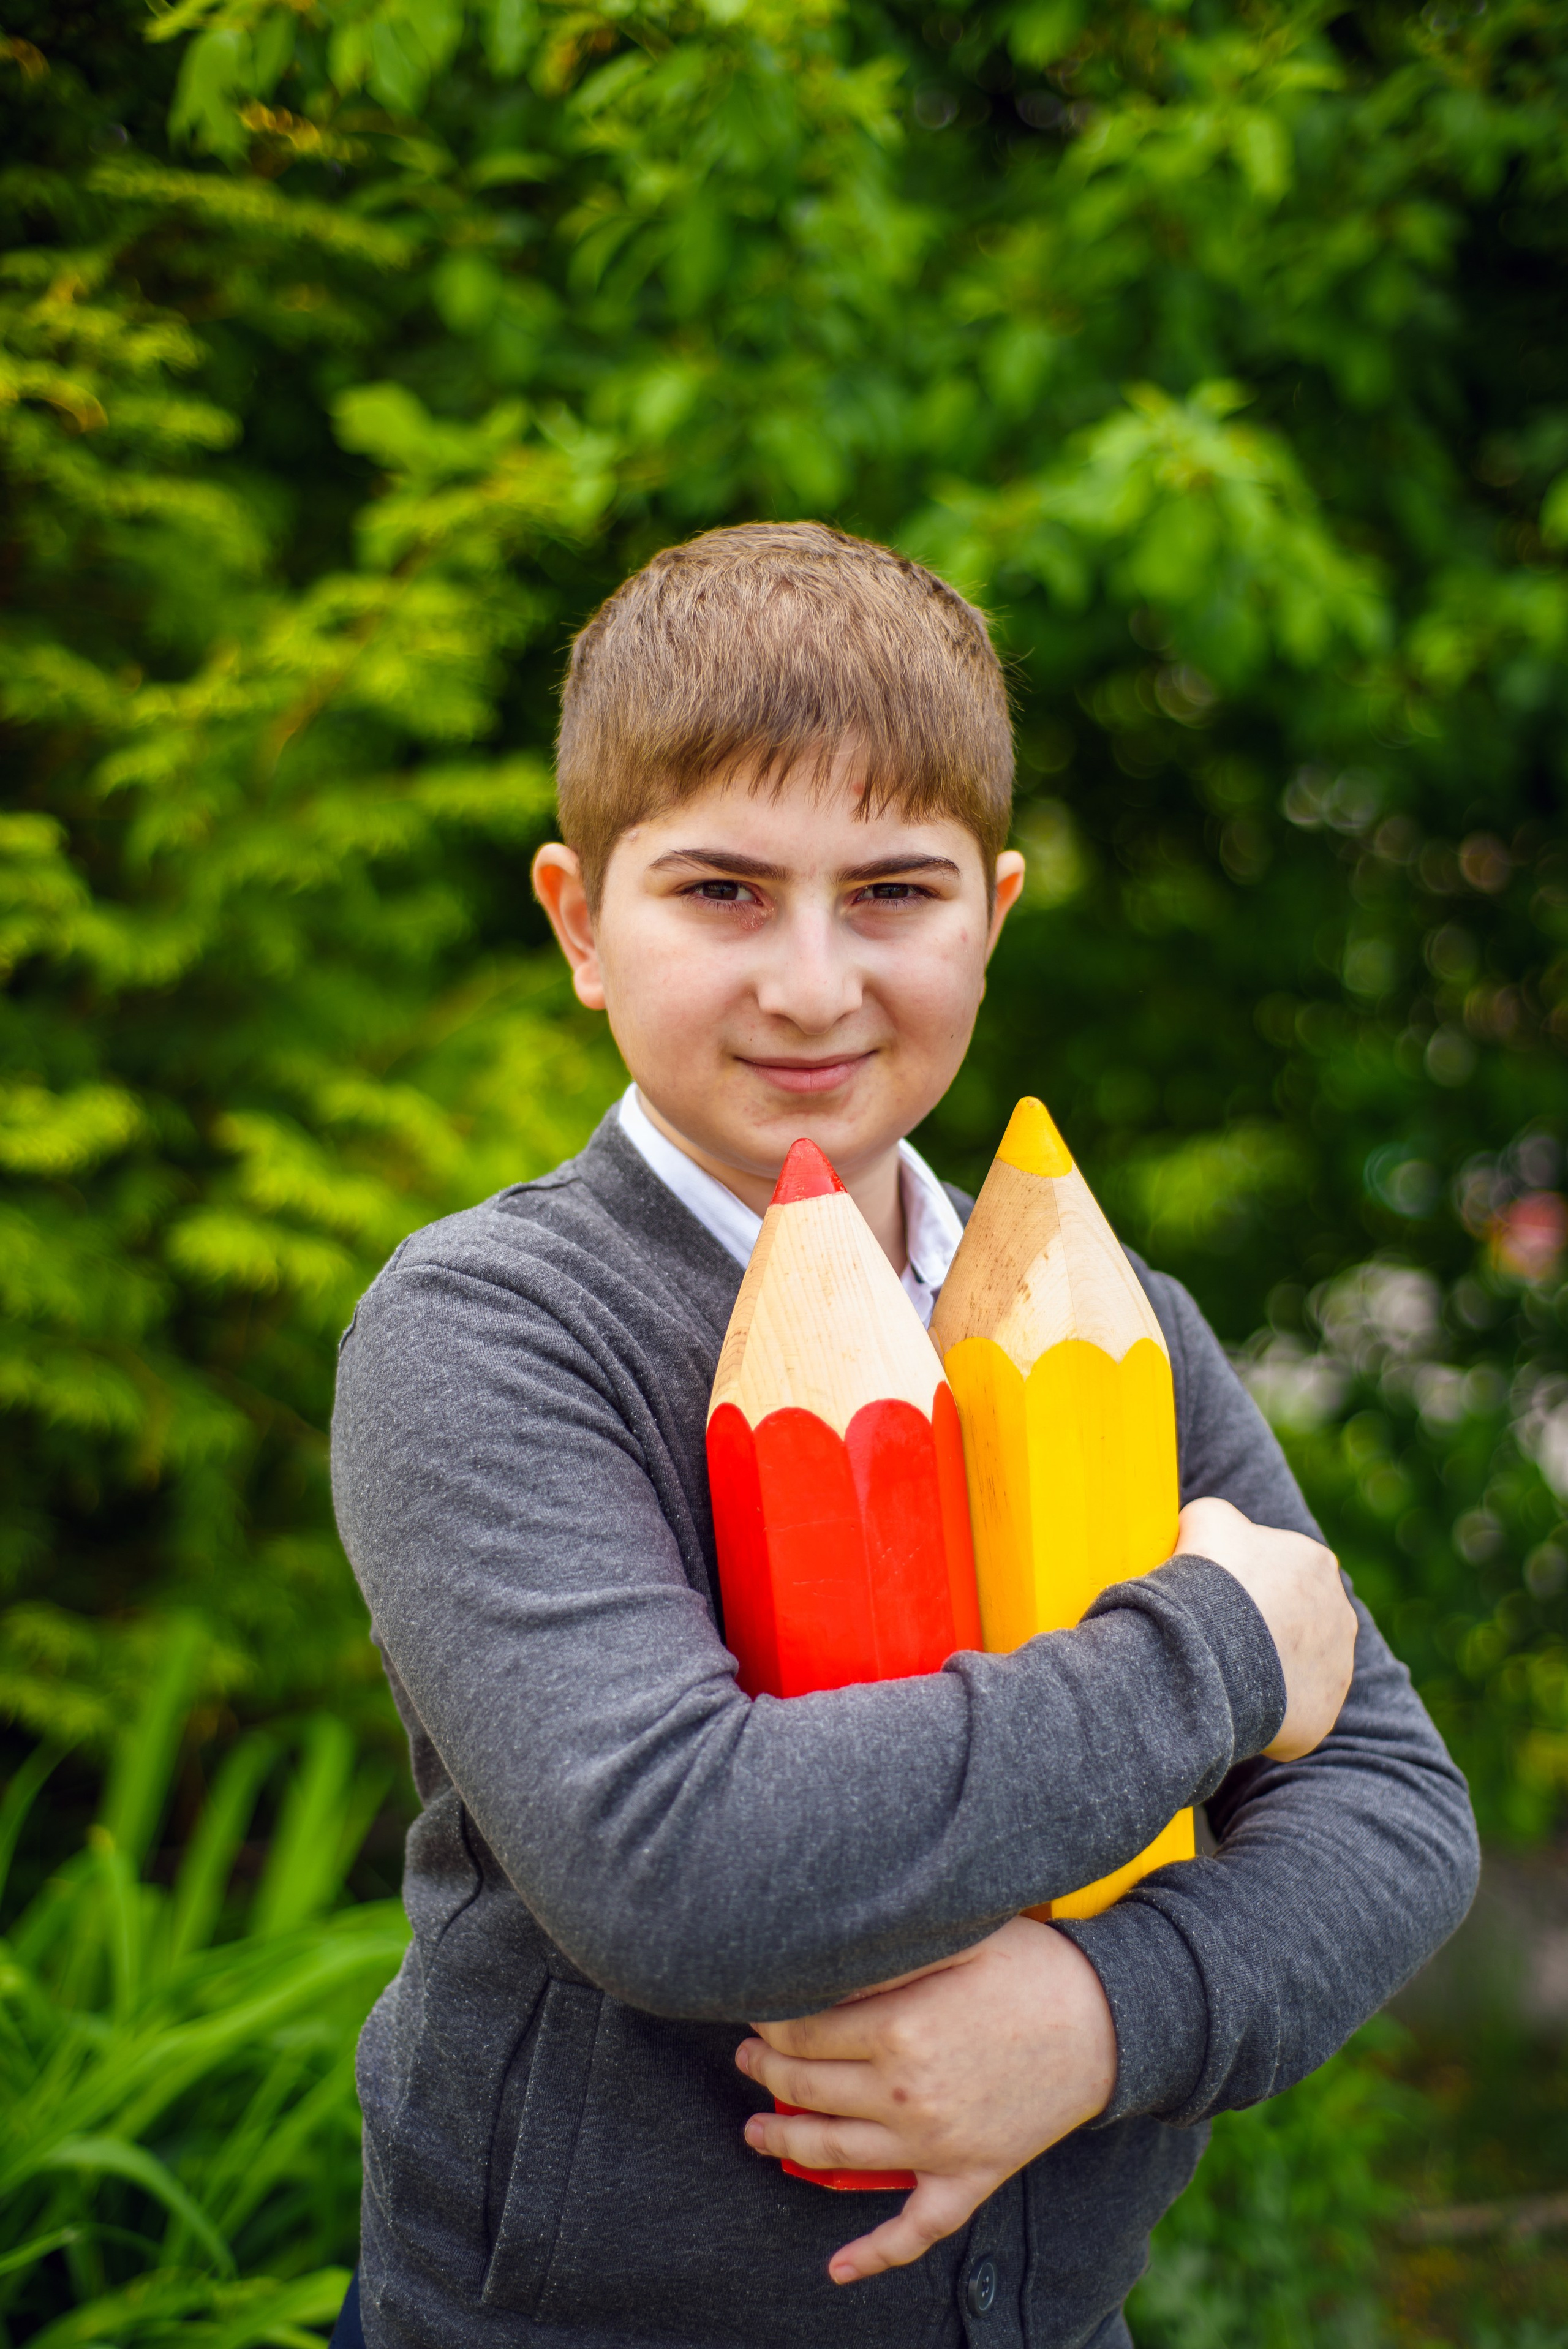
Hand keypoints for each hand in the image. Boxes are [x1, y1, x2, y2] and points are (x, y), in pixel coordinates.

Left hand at [735, 1916, 1114, 2283]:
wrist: (1109, 2021)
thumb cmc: (1031, 1964)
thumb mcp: (955, 1937)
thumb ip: (886, 1952)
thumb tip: (820, 1954)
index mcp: (898, 2028)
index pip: (800, 2032)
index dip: (768, 2021)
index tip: (755, 2009)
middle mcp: (907, 2096)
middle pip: (806, 2090)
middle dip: (764, 2074)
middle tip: (744, 2058)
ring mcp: (937, 2146)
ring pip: (835, 2156)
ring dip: (784, 2146)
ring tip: (755, 2132)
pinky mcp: (970, 2178)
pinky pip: (914, 2231)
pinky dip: (872, 2255)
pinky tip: (836, 2268)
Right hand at [1176, 1496, 1355, 1758]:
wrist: (1209, 1646)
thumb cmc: (1208, 1577)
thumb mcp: (1206, 1519)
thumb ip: (1222, 1519)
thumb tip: (1220, 1530)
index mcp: (1316, 1563)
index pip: (1283, 1571)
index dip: (1246, 1583)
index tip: (1216, 1595)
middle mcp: (1341, 1614)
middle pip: (1297, 1622)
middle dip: (1264, 1628)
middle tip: (1219, 1635)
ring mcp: (1337, 1668)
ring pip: (1298, 1669)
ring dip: (1268, 1670)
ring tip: (1224, 1671)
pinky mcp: (1322, 1714)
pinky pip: (1291, 1713)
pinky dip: (1266, 1710)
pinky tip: (1233, 1700)